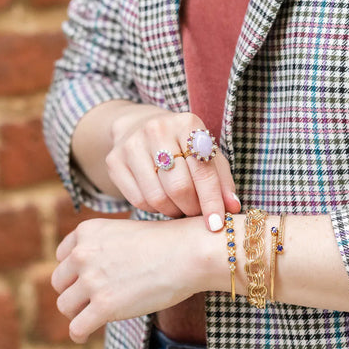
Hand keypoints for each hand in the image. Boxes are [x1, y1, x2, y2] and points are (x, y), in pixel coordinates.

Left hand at [51, 217, 211, 342]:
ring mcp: (91, 280)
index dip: (74, 271)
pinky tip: (86, 334)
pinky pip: (77, 328)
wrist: (188, 253)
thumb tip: (92, 274)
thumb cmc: (168, 243)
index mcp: (87, 231)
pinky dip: (79, 334)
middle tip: (92, 300)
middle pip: (60, 282)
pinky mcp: (103, 306)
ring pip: (65, 305)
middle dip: (74, 292)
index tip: (86, 280)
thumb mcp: (126, 233)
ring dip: (77, 312)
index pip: (63, 256)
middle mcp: (82, 253)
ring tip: (93, 315)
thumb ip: (104, 248)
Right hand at [105, 109, 240, 230]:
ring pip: (157, 198)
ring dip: (173, 211)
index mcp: (187, 123)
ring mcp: (131, 145)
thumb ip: (222, 181)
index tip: (216, 225)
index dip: (211, 201)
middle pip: (179, 188)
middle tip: (195, 212)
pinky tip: (161, 199)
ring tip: (179, 206)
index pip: (202, 171)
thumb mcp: (207, 155)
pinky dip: (154, 208)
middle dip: (191, 208)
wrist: (139, 127)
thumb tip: (233, 208)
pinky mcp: (114, 161)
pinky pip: (138, 200)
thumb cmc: (183, 146)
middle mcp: (157, 129)